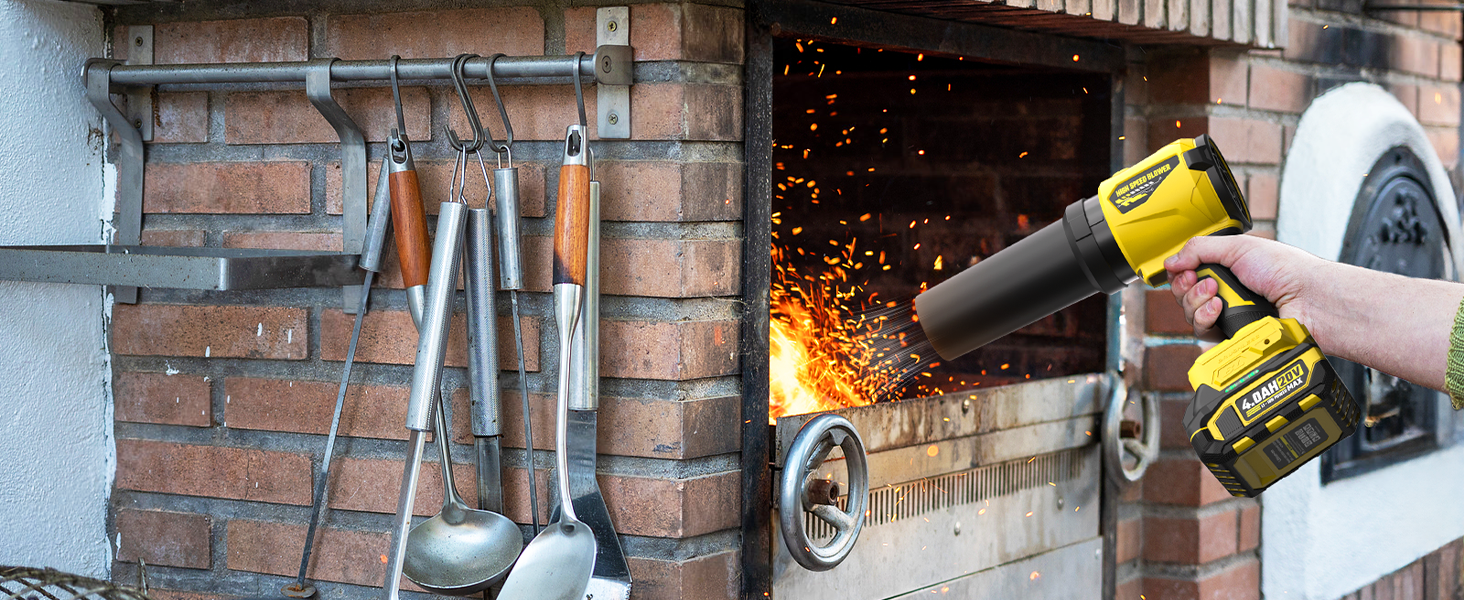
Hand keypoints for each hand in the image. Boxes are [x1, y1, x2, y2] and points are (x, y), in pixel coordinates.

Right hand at [1162, 235, 1318, 341]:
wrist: (1308, 300)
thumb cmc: (1286, 270)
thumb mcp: (1239, 248)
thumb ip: (1200, 249)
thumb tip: (1170, 261)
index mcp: (1228, 270)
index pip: (1188, 273)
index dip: (1180, 273)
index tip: (1184, 269)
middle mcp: (1226, 293)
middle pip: (1184, 295)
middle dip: (1188, 287)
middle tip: (1207, 282)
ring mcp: (1228, 316)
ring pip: (1190, 315)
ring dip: (1197, 303)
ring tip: (1217, 296)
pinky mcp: (1231, 337)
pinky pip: (1203, 334)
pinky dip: (1206, 320)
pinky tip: (1219, 311)